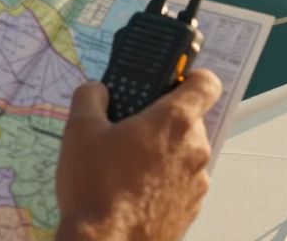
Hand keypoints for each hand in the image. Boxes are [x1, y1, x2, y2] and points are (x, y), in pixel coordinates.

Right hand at [56, 70, 222, 240]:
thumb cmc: (95, 188)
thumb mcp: (79, 130)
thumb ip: (90, 97)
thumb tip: (97, 91)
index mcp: (175, 121)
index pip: (207, 83)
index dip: (191, 77)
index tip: (174, 82)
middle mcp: (195, 149)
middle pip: (191, 120)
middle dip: (164, 122)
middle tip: (131, 131)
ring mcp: (197, 182)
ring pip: (186, 153)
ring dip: (164, 153)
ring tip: (128, 166)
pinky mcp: (192, 209)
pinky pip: (182, 183)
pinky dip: (165, 182)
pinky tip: (134, 191)